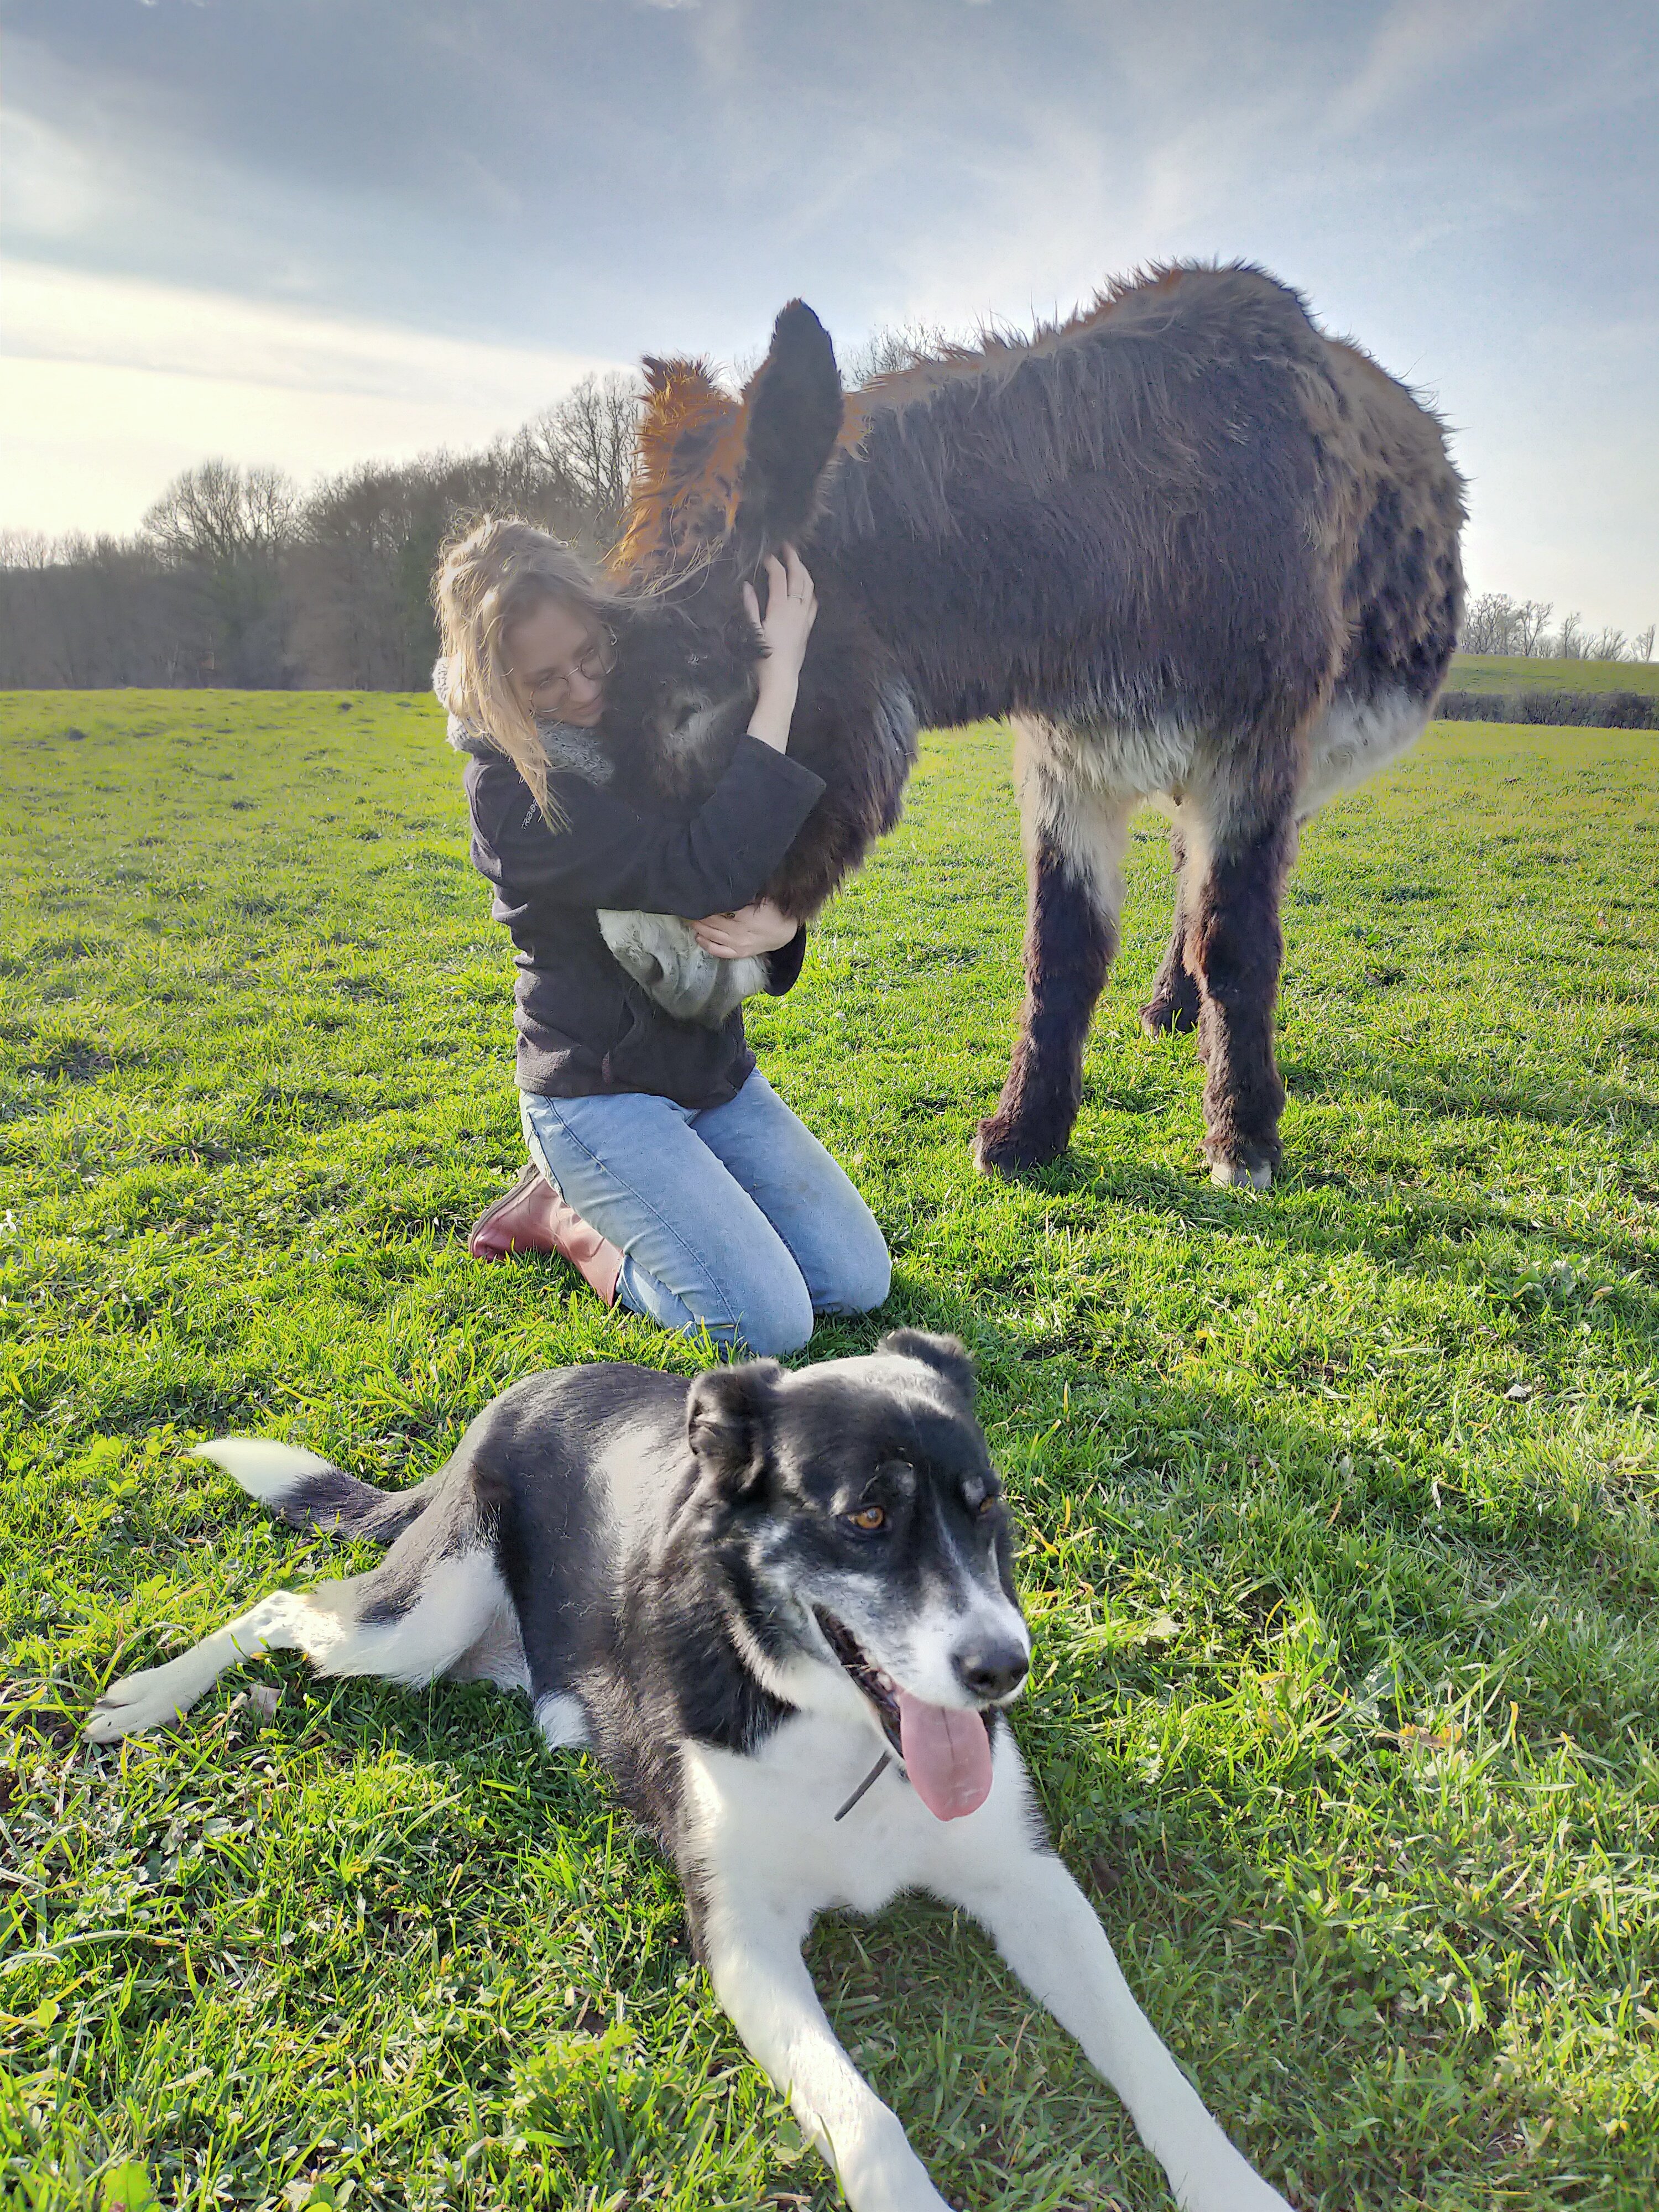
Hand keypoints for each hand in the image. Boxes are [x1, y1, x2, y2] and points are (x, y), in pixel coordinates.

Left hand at [690, 898, 798, 959]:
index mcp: (743, 917)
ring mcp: (738, 945)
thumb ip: (744, 893)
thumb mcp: (762, 897)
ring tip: (689, 920)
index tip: (694, 899)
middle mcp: (737, 933)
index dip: (704, 905)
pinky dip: (706, 945)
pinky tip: (698, 938)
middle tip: (687, 908)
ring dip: (699, 928)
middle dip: (698, 916)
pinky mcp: (740, 953)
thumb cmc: (776, 911)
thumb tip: (727, 887)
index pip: (716, 911)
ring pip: (712, 937)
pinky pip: (719, 951)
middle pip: (711, 924)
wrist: (787, 930)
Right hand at [743, 546, 816, 748]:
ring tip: (797, 561)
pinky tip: (807, 587)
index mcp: (780, 607)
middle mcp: (796, 609)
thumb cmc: (763, 657)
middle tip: (788, 546)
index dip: (773, 562)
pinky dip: (810, 589)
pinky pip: (813, 602)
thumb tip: (747, 585)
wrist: (782, 678)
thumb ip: (750, 607)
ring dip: (804, 570)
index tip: (766, 553)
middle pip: (798, 576)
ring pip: (809, 586)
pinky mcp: (808, 626)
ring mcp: (804, 617)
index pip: (779, 576)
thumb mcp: (752, 631)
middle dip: (794, 558)